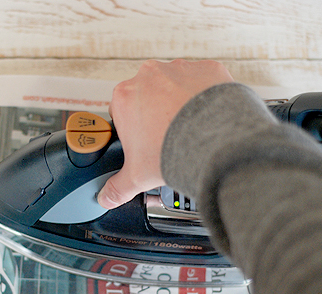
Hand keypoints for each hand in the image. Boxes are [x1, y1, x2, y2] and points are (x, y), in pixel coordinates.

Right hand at [97, 59, 233, 208]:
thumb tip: (106, 197)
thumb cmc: (172, 151)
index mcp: (124, 97)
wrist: (214, 141)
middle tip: (167, 137)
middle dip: (156, 114)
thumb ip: (117, 187)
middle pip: (147, 96)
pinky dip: (205, 95)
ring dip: (180, 102)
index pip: (121, 110)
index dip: (132, 129)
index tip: (143, 141)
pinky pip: (203, 80)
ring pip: (175, 86)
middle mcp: (149, 76)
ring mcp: (179, 69)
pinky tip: (207, 117)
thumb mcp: (136, 177)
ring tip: (190, 129)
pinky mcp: (207, 69)